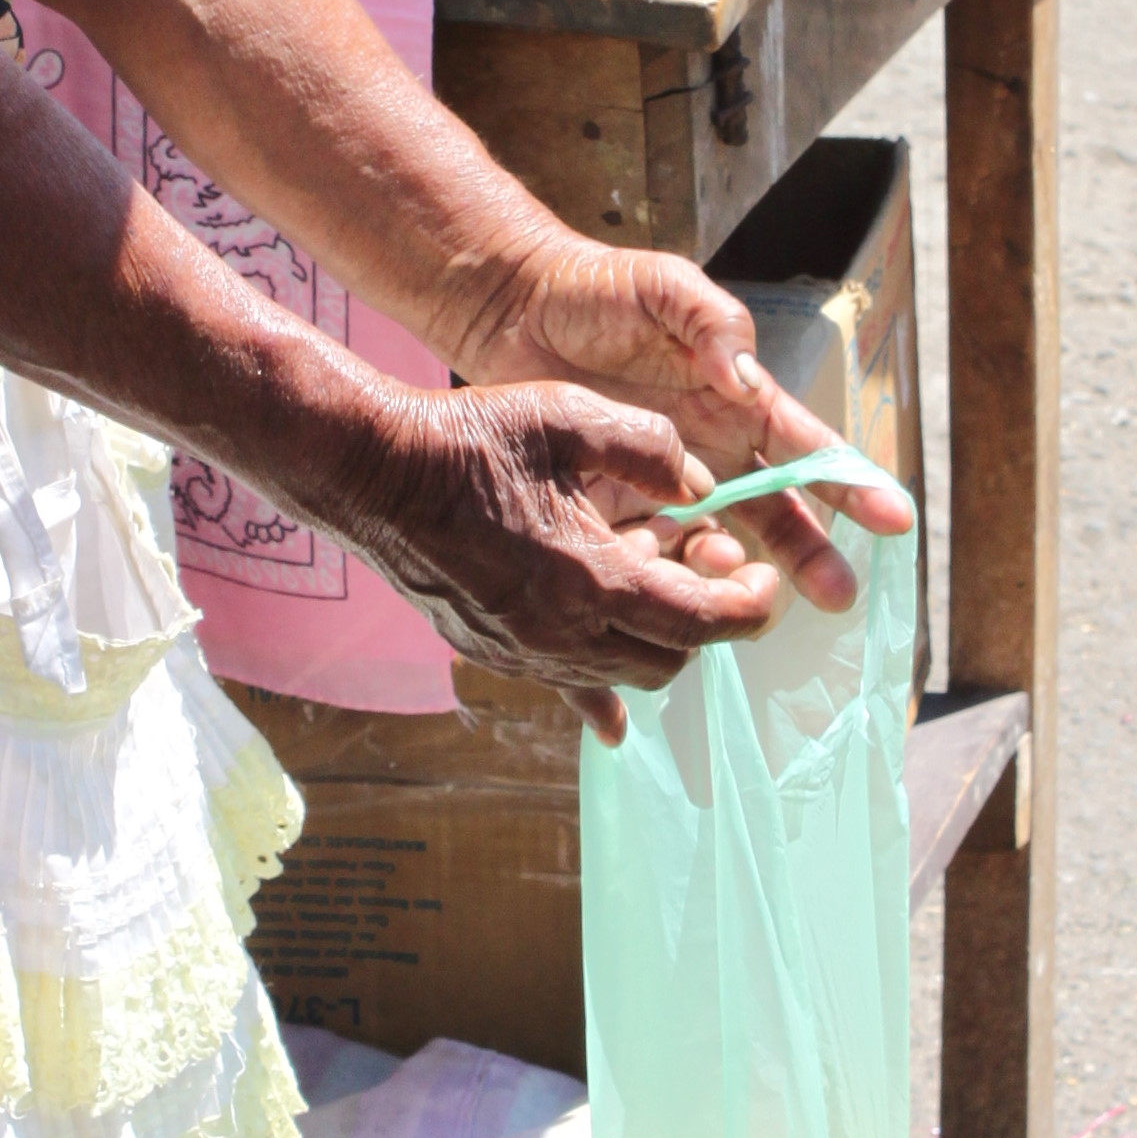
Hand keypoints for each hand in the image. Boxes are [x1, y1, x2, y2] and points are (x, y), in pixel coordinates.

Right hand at [316, 379, 801, 739]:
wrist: (370, 475)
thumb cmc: (466, 440)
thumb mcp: (567, 414)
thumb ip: (648, 448)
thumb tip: (697, 485)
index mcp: (592, 579)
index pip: (703, 621)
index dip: (749, 606)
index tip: (766, 576)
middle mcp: (562, 634)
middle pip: (671, 656)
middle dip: (709, 616)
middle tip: (713, 561)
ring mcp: (524, 652)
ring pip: (623, 677)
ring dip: (657, 639)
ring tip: (651, 576)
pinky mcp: (493, 653)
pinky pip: (567, 691)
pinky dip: (603, 699)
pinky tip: (616, 724)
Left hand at [435, 238, 913, 611]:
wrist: (517, 308)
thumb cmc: (600, 290)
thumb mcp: (665, 288)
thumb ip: (713, 325)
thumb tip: (745, 377)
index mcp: (740, 401)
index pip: (809, 448)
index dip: (852, 483)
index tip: (894, 519)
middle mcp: (715, 449)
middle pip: (778, 511)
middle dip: (812, 553)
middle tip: (839, 597)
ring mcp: (667, 481)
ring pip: (719, 540)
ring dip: (737, 569)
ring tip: (737, 588)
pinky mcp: (615, 502)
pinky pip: (652, 547)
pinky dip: (667, 573)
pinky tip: (673, 594)